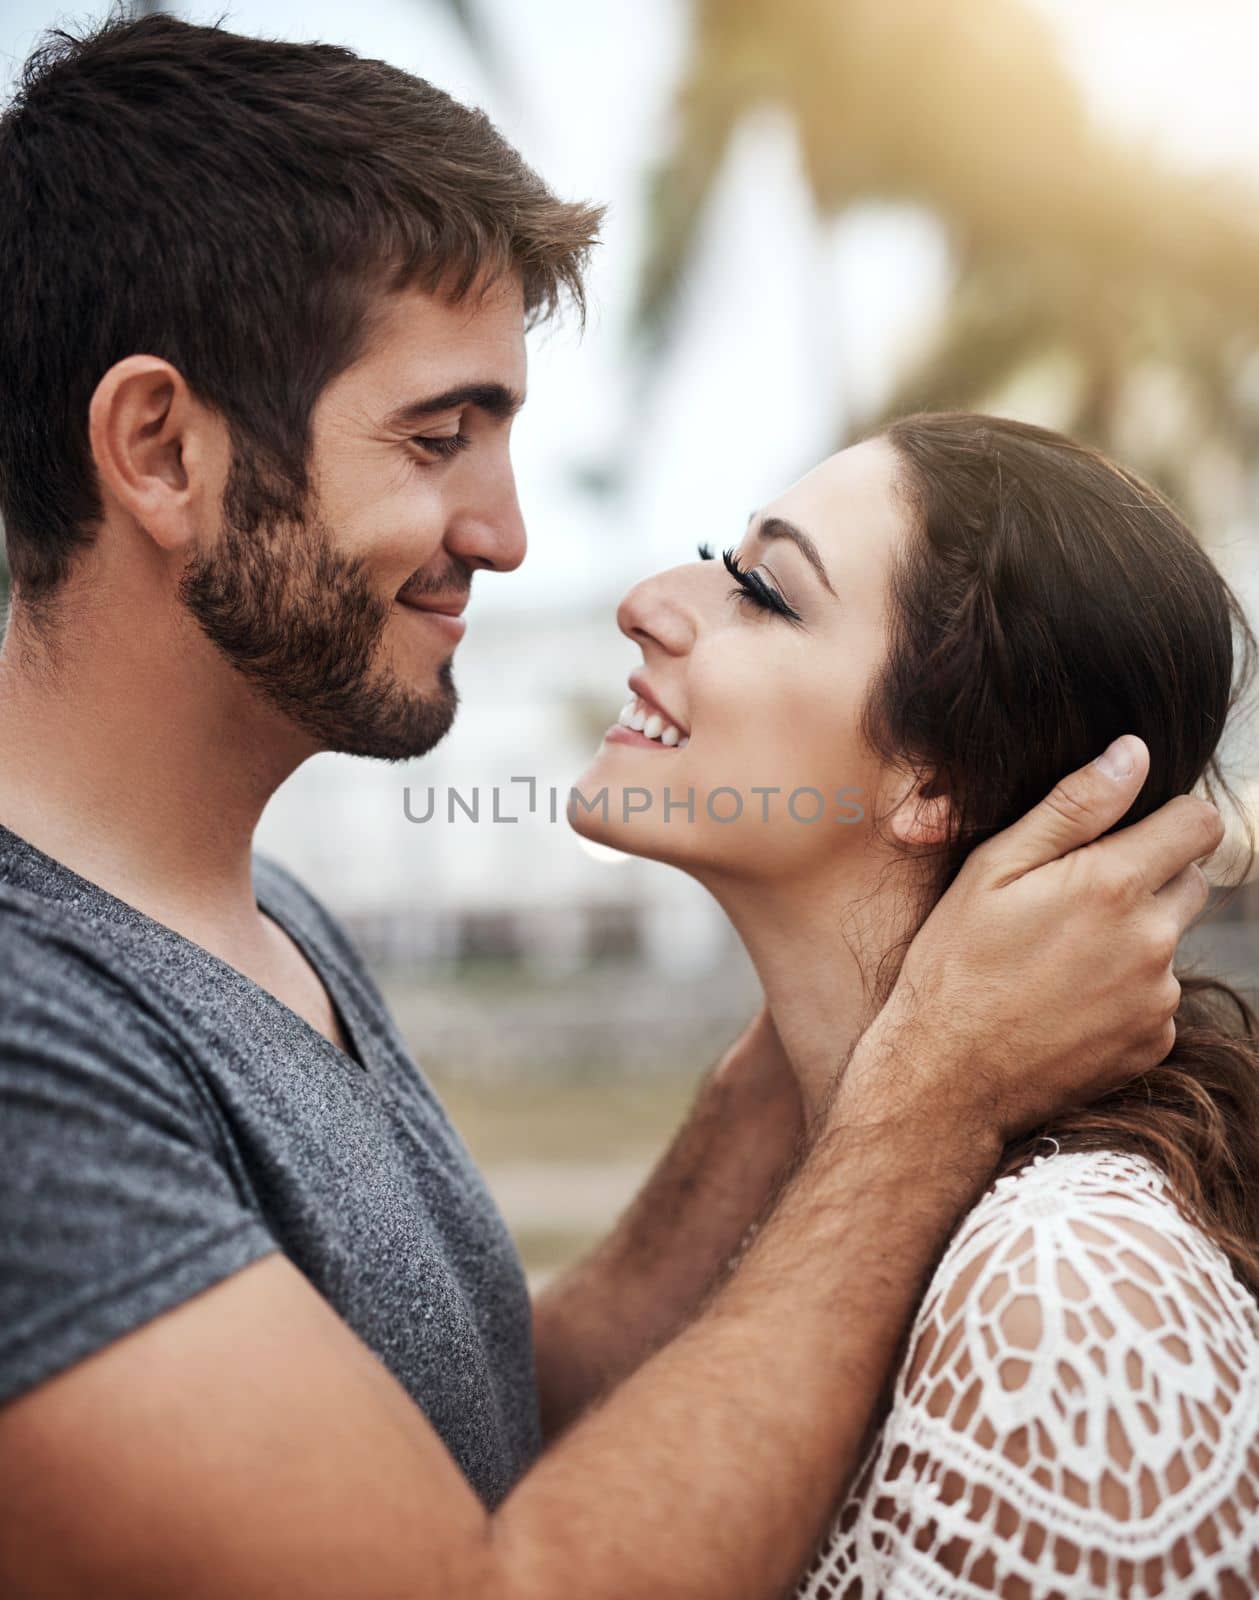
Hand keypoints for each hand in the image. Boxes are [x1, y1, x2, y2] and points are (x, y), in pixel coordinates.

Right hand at [840, 735, 1223, 1143]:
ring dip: (1134, 937)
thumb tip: (1134, 753)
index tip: (1130, 831)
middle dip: (1147, 876)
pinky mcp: (1153, 1043)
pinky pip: (1158, 997)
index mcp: (1112, 885)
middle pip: (1190, 880)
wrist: (945, 1077)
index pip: (1198, 823)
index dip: (1169, 817)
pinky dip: (1126, 992)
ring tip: (1058, 958)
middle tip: (1074, 900)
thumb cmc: (955, 963)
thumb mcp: (993, 868)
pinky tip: (1067, 1000)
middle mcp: (1151, 941)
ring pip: (1170, 941)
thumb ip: (1072, 807)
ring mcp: (1157, 998)